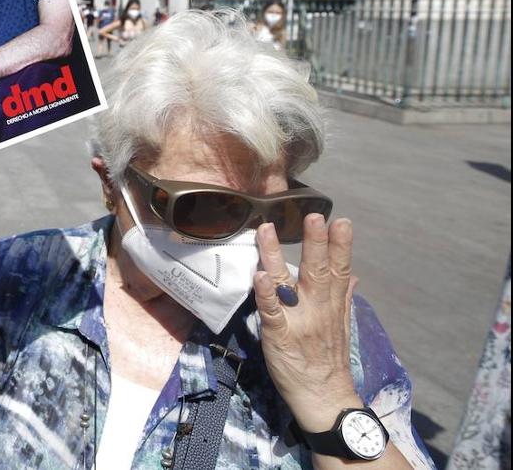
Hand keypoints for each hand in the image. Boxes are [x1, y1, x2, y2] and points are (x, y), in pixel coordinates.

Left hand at [253, 214, 361, 432]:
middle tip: (314, 216)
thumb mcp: (342, 325)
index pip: (339, 270)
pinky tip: (260, 275)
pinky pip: (271, 312)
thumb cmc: (327, 359)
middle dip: (316, 243)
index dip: (340, 246)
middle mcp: (317, 309)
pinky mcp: (277, 336)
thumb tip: (354, 274)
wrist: (323, 398)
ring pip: (287, 284)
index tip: (341, 221)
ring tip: (267, 230)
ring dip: (277, 256)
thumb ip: (344, 297)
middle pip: (317, 272)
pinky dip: (265, 294)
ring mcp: (297, 322)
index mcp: (332, 305)